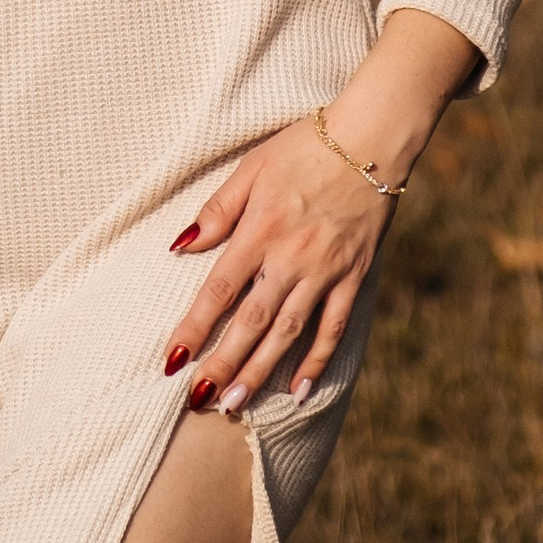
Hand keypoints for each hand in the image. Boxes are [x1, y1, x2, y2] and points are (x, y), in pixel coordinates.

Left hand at [159, 117, 389, 416]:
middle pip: (251, 321)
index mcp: (260, 229)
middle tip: (199, 400)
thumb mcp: (253, 166)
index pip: (218, 290)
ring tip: (236, 404)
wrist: (371, 138)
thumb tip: (181, 245)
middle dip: (223, 363)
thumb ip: (219, 209)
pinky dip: (317, 360)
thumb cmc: (305, 146)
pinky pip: (334, 327)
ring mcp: (325, 270)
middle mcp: (290, 257)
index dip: (193, 328)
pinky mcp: (353, 276)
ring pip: (288, 332)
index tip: (171, 361)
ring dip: (260, 371)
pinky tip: (298, 389)